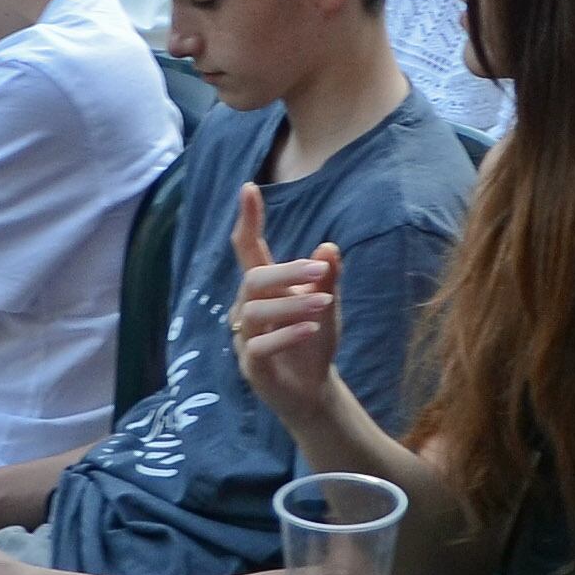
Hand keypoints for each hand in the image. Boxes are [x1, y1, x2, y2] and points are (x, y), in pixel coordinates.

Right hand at [226, 183, 345, 422]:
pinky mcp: (251, 366)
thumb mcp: (328, 304)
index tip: (249, 188)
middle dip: (287, 272)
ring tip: (324, 304)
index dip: (248, 219)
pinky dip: (287, 335)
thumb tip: (329, 247)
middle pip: (254, 279)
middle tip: (321, 271)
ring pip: (257, 311)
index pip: (248, 249)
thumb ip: (327, 277)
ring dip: (293, 305)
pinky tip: (311, 329)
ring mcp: (246, 337)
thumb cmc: (314, 339)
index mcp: (264, 287)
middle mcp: (248, 308)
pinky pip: (260, 346)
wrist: (313, 387)